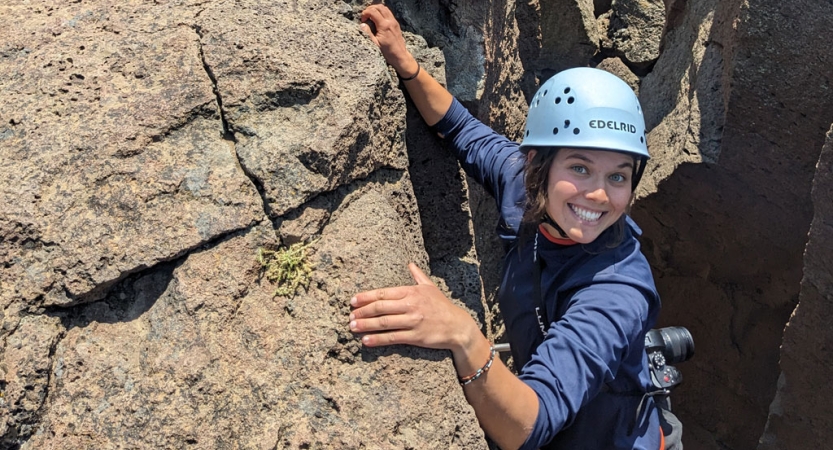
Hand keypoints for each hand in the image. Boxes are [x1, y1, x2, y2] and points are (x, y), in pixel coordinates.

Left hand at [349, 263, 478, 351]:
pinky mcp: (415, 336)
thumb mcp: (430, 288)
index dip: (366, 297)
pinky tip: (366, 341)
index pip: (384, 293)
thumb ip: (418, 276)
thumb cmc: (442, 306)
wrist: (457, 326)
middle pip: (380, 308)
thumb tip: (410, 264)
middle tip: (350, 316)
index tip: (353, 300)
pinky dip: (377, 339)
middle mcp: (410, 305)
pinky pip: (392, 337)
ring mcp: (412, 321)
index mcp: (411, 292)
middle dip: (362, 311)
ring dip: (365, 325)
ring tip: (353, 327)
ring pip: (383, 323)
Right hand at [360, 5, 418, 77]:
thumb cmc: (387, 52)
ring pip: (384, 8)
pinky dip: (381, 12)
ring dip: (376, 9)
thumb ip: (368, 33)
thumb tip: (362, 25)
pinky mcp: (396, 23)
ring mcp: (394, 21)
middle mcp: (390, 21)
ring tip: (370, 16)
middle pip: (379, 7)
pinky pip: (388, 12)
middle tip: (365, 16)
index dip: (365, 13)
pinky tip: (377, 19)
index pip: (373, 11)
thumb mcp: (375, 44)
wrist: (400, 55)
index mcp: (384, 26)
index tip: (362, 20)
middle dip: (370, 9)